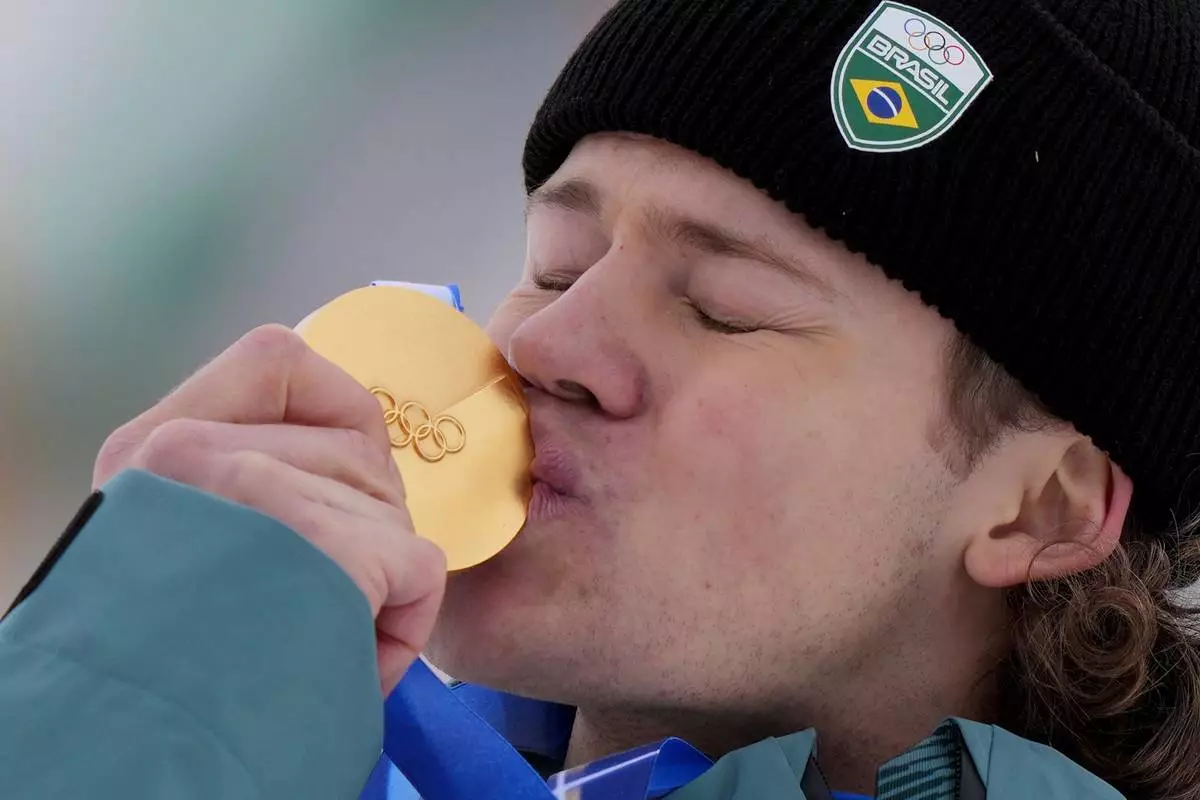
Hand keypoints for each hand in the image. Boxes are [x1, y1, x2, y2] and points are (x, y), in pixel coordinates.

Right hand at [93, 325, 446, 692]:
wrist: (151, 740)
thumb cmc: (169, 653)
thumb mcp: (168, 543)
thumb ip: (234, 484)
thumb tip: (347, 461)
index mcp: (152, 453)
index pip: (280, 360)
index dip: (338, 413)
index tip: (336, 481)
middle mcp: (194, 456)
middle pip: (356, 451)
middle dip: (365, 521)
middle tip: (322, 587)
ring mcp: (262, 497)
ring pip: (388, 511)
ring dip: (380, 579)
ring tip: (319, 630)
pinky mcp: (328, 553)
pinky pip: (418, 565)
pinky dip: (406, 619)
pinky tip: (354, 653)